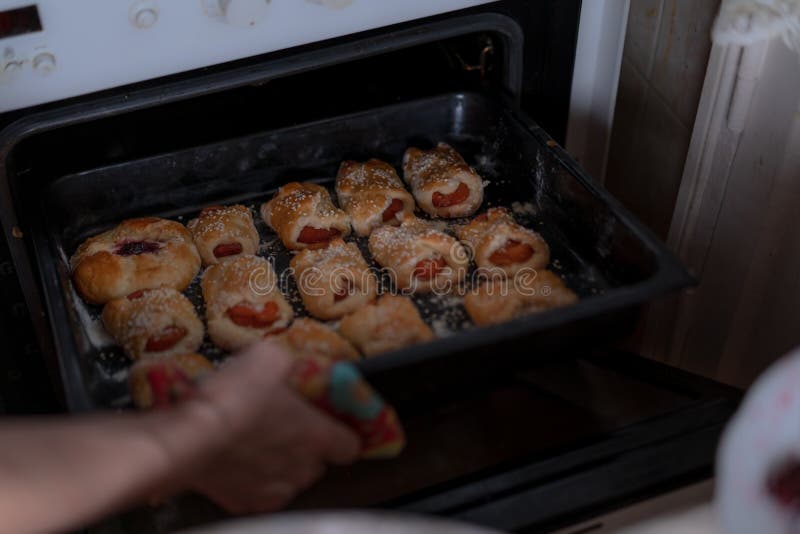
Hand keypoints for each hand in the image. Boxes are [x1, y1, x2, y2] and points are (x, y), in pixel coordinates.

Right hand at [156, 340, 360, 513]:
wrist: (189, 436)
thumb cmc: (233, 396)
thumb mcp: (269, 357)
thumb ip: (290, 365)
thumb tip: (289, 363)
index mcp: (318, 436)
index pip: (351, 445)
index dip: (342, 431)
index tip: (330, 420)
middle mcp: (303, 469)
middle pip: (317, 461)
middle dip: (305, 445)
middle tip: (283, 422)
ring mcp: (274, 490)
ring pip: (288, 477)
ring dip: (279, 461)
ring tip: (255, 438)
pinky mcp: (245, 504)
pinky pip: (258, 490)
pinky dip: (251, 477)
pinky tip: (237, 456)